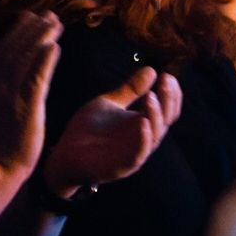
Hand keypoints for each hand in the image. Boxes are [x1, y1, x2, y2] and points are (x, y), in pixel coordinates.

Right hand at [0, 12, 62, 174]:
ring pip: (26, 58)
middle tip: (49, 15)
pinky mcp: (25, 107)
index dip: (18, 31)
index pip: (2, 50)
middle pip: (15, 48)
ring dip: (41, 37)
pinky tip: (55, 47)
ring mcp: (9, 94)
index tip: (31, 18)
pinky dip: (45, 61)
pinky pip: (36, 78)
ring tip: (56, 23)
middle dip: (32, 28)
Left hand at [41, 64, 182, 195]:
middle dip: (168, 100)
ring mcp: (134, 153)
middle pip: (165, 120)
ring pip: (155, 136)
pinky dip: (143, 138)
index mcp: (142, 123)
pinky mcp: (122, 165)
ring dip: (155, 116)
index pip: (167, 109)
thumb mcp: (109, 104)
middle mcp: (143, 138)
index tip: (167, 75)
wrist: (64, 155)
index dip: (171, 93)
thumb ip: (130, 90)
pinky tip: (142, 122)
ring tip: (151, 96)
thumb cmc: (87, 131)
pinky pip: (138, 153)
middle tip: (166, 81)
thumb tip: (151, 69)